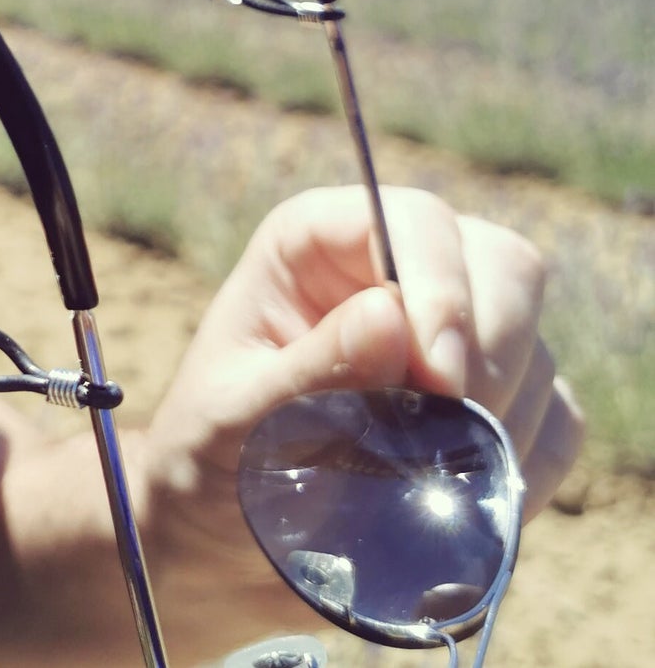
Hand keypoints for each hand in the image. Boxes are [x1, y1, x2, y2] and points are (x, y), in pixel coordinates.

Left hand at [144, 185, 584, 577]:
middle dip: (490, 352)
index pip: (414, 219)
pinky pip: (556, 421)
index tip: (438, 380)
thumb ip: (310, 372)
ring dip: (497, 423)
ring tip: (418, 481)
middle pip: (503, 264)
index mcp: (317, 243)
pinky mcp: (494, 408)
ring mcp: (451, 339)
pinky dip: (525, 467)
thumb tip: (390, 314)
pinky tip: (457, 499)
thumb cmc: (208, 460)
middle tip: (449, 435)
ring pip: (536, 346)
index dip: (442, 287)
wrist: (221, 545)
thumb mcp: (234, 420)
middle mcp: (391, 274)